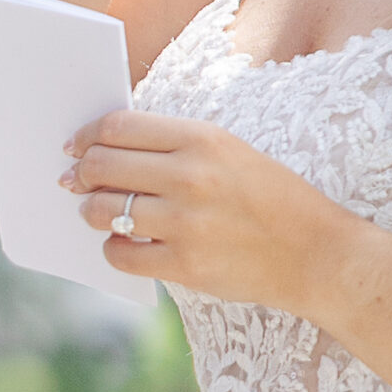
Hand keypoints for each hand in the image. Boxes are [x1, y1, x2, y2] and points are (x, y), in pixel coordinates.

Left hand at [59, 106, 353, 311]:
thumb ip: (175, 146)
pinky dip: (113, 248)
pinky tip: (124, 243)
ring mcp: (185, 223)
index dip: (87, 135)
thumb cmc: (273, 199)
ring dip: (91, 211)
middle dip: (80, 173)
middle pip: (103, 165)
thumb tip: (109, 149)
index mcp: (203, 139)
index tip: (76, 145)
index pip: (119, 127)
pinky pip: (120, 254)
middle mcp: (190, 177)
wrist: (316, 253)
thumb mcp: (231, 152)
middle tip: (75, 180)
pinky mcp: (184, 264)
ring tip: (98, 213)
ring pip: (103, 210)